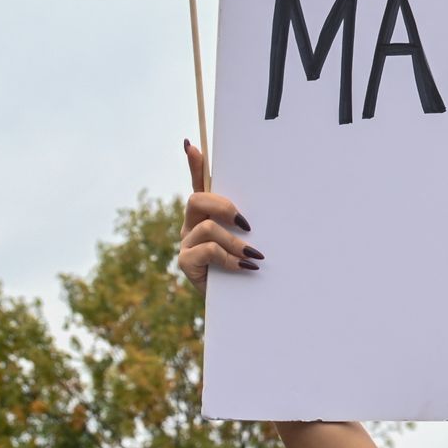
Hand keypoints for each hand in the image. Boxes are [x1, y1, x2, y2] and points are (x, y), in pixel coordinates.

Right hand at [177, 139, 260, 293]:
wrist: (237, 302)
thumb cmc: (246, 266)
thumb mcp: (249, 240)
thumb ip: (249, 222)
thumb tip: (263, 209)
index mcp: (207, 214)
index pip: (198, 184)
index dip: (193, 165)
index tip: (191, 144)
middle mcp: (192, 224)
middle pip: (197, 199)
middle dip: (224, 206)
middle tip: (247, 223)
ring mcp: (186, 243)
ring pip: (207, 227)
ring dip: (235, 242)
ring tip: (254, 255)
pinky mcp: (185, 262)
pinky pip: (206, 249)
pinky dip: (229, 257)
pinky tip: (244, 267)